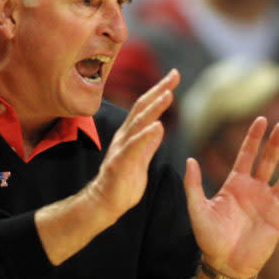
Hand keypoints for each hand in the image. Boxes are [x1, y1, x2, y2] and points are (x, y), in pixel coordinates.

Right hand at [35, 69, 179, 264]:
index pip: (146, 107)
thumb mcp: (141, 159)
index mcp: (131, 134)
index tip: (174, 76)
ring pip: (139, 123)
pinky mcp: (121, 163)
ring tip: (168, 95)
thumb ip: (149, 143)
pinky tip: (158, 126)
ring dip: (154, 108)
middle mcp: (125, 136)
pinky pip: (134, 147)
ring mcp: (122, 148)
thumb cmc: (123, 182)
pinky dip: (146, 135)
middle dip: (159, 90)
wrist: (104, 203)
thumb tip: (160, 127)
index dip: (160, 91)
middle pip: (142, 108)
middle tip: (174, 75)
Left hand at [184, 117, 278, 278]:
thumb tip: (189, 160)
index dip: (253, 138)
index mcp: (235, 184)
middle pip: (268, 161)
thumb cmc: (208, 237)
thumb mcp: (197, 209)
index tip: (261, 120)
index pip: (246, 155)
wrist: (225, 263)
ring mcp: (269, 203)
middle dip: (276, 143)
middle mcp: (254, 189)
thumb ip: (193, 184)